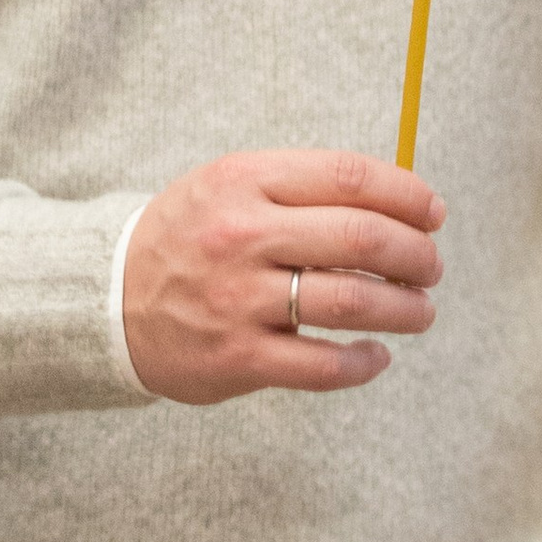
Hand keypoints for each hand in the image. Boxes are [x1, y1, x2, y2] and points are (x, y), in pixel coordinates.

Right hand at [121, 151, 445, 405]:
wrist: (108, 299)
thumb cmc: (190, 238)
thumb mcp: (229, 187)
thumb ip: (302, 188)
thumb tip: (398, 202)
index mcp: (244, 181)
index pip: (348, 177)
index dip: (406, 194)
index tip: (433, 213)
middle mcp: (242, 236)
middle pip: (360, 238)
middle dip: (415, 254)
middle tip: (431, 267)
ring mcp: (238, 299)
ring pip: (351, 301)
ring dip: (404, 309)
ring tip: (420, 311)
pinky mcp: (237, 357)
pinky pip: (322, 364)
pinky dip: (363, 362)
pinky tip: (376, 356)